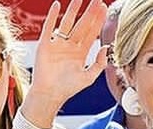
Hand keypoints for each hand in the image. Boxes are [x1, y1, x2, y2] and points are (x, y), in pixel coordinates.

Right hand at [23, 0, 108, 120]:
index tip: (104, 7)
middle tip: (97, 0)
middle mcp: (70, 46)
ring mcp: (58, 44)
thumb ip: (99, 64)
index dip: (98, 21)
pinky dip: (52, 16)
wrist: (50, 95)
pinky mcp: (45, 45)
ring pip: (67, 23)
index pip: (91, 33)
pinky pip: (49, 27)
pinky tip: (57, 5)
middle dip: (89, 12)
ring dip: (73, 10)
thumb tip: (106, 48)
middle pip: (82, 25)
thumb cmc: (68, 89)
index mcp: (81, 53)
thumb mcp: (88, 78)